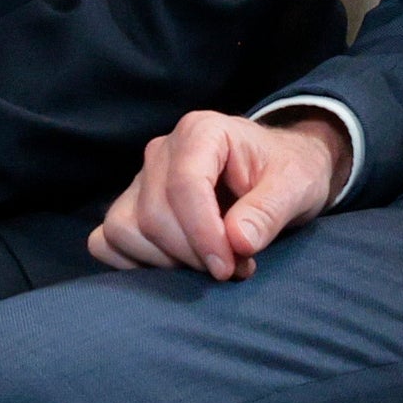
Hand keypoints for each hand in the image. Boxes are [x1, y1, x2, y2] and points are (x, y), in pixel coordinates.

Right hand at [91, 110, 347, 277]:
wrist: (278, 172)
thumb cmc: (287, 173)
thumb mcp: (296, 187)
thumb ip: (269, 212)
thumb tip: (237, 242)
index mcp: (200, 132)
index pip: (185, 186)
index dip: (203, 234)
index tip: (228, 268)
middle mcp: (161, 151)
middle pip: (153, 214)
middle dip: (191, 254)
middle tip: (234, 270)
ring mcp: (140, 180)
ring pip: (124, 229)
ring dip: (164, 262)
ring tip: (209, 266)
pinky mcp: (130, 207)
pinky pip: (106, 240)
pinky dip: (132, 262)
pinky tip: (174, 267)